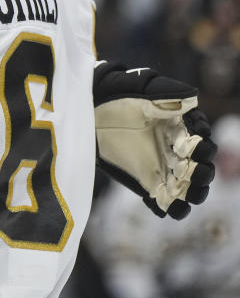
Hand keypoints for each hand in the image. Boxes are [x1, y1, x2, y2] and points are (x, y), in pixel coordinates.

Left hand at [93, 61, 216, 218]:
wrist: (93, 108)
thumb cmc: (120, 94)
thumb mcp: (141, 88)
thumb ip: (165, 92)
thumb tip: (191, 98)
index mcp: (182, 127)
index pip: (202, 140)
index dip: (203, 145)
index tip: (197, 145)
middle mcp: (177, 149)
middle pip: (201, 166)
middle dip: (203, 171)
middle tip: (197, 171)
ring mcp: (163, 166)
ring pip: (188, 186)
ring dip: (194, 191)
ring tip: (191, 194)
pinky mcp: (147, 182)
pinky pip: (165, 200)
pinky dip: (172, 207)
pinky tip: (170, 209)